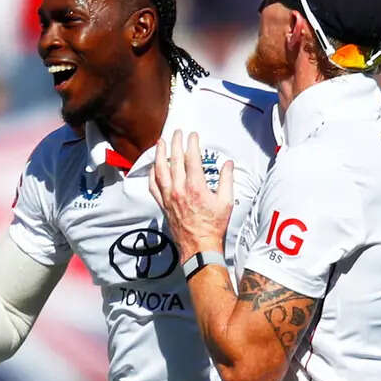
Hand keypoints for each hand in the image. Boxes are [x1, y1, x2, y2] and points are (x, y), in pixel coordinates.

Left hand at [149, 131, 234, 261]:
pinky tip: (153, 167)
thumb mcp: (226, 201)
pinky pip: (153, 186)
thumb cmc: (213, 227)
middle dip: (175, 143)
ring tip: (160, 142)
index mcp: (195, 187)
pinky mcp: (163, 205)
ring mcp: (169, 197)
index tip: (192, 135)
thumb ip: (227, 180)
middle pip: (174, 160)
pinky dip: (152, 174)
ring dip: (159, 154)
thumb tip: (228, 164)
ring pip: (160, 170)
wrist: (199, 247)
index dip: (191, 143)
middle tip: (176, 132)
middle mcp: (179, 190)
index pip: (191, 158)